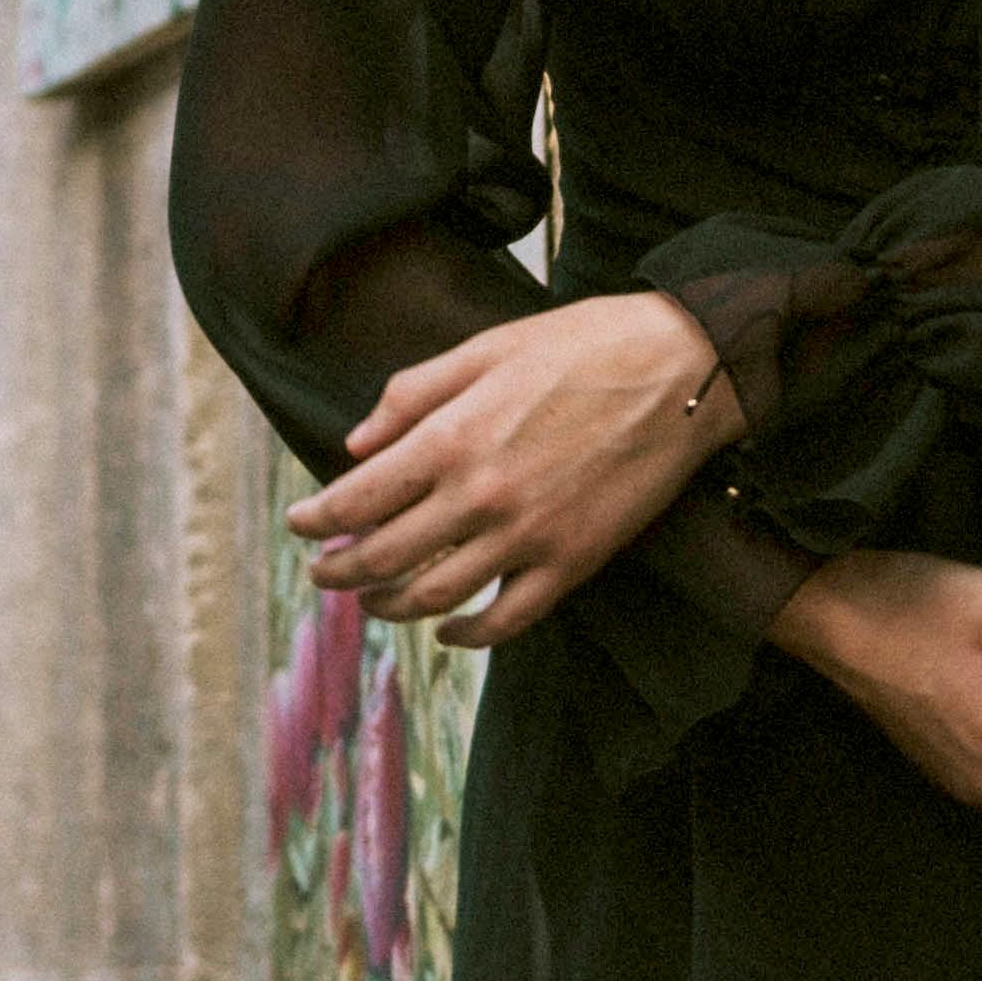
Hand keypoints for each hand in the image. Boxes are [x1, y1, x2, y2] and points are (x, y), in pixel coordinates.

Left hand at [289, 293, 737, 647]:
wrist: (683, 370)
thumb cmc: (584, 346)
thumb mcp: (486, 347)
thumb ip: (413, 394)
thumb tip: (355, 443)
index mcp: (452, 436)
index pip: (357, 498)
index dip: (316, 519)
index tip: (298, 524)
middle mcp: (480, 495)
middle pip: (383, 557)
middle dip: (339, 571)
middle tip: (322, 571)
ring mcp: (527, 536)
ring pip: (434, 596)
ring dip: (390, 606)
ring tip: (373, 601)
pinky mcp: (572, 562)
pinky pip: (507, 620)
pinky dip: (468, 635)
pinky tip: (449, 630)